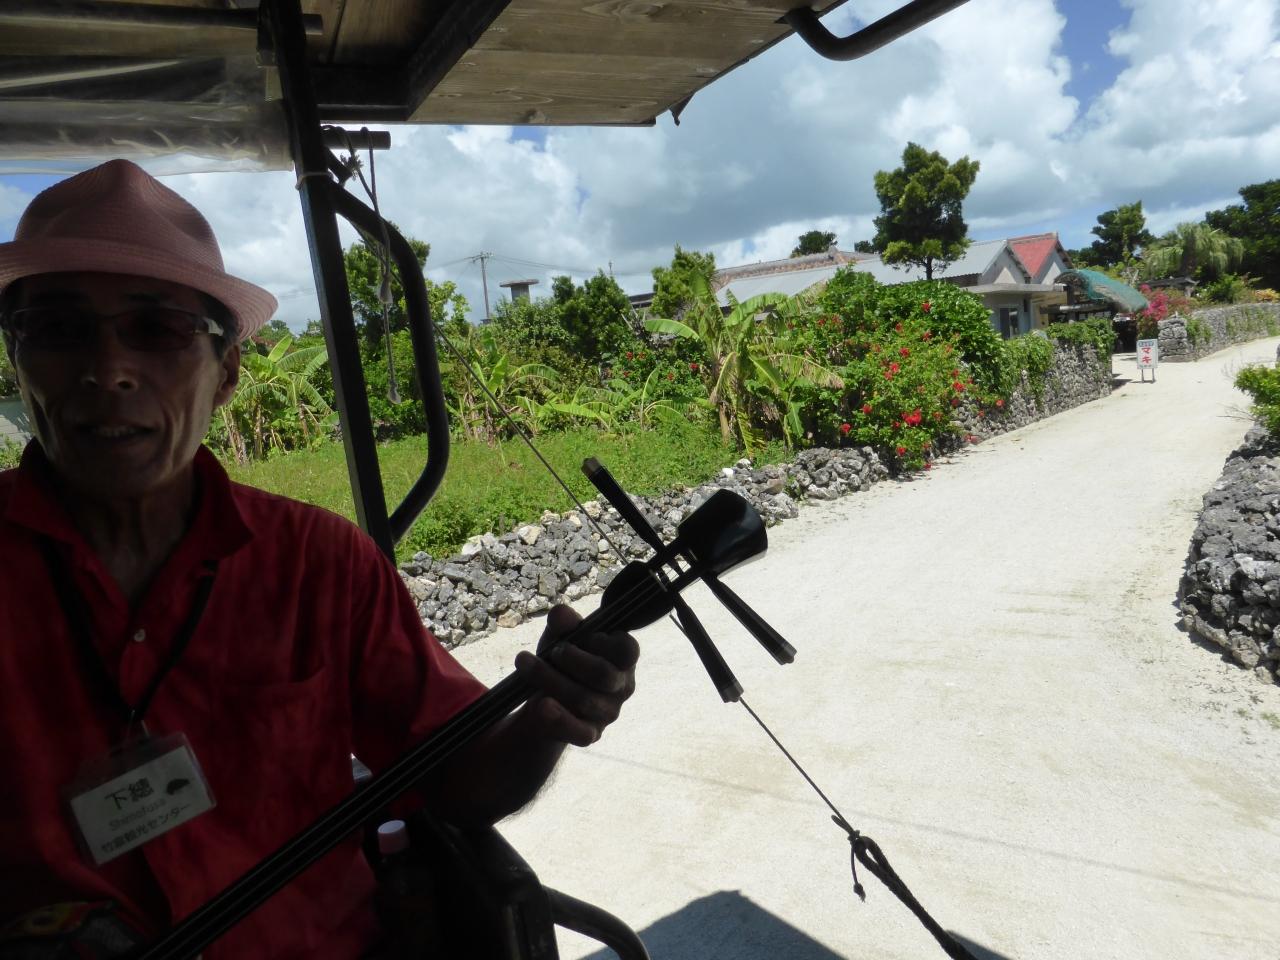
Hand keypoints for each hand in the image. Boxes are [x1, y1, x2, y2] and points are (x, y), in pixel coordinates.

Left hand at [513, 605, 638, 746]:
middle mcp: (622, 686)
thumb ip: (563, 623)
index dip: (602, 642)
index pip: (627, 650)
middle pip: (602, 674)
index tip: (580, 635)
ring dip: (550, 680)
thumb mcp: (560, 637)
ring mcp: (609, 712)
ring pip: (584, 699)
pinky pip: (580, 732)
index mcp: (623, 658)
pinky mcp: (591, 734)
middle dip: (571, 660)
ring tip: (524, 664)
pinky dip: (560, 719)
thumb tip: (561, 615)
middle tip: (551, 651)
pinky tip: (540, 706)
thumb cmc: (562, 661)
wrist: (547, 699)